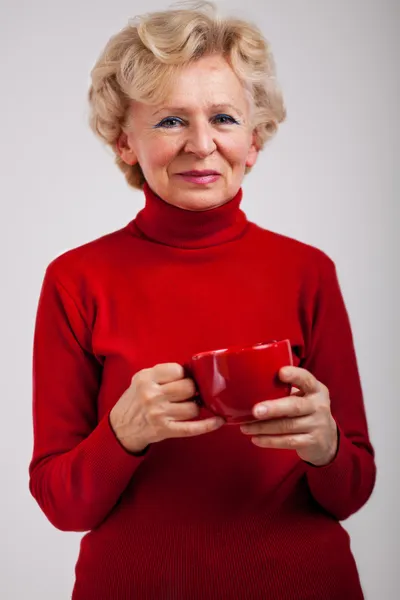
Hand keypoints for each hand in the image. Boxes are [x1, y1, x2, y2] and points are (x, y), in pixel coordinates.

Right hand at [109, 363, 224, 453]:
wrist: (120, 427)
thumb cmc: (135, 400)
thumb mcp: (141, 380)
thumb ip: (162, 374)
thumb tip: (192, 371)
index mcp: (146, 378)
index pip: (178, 370)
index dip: (184, 375)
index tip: (183, 379)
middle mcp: (152, 395)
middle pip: (188, 388)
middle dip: (192, 390)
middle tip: (189, 393)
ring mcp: (159, 414)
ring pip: (192, 407)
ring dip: (195, 406)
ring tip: (189, 405)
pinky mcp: (165, 430)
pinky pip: (192, 428)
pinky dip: (208, 425)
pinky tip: (219, 420)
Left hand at [240, 366, 337, 465]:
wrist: (327, 439)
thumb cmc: (306, 410)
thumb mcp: (304, 396)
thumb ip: (286, 389)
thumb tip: (251, 383)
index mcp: (316, 390)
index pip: (306, 379)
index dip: (294, 375)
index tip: (280, 372)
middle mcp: (319, 406)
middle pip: (294, 406)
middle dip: (273, 408)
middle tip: (255, 411)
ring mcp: (317, 425)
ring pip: (287, 426)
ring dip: (264, 427)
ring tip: (245, 427)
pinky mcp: (312, 442)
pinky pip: (288, 441)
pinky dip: (270, 441)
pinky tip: (256, 439)